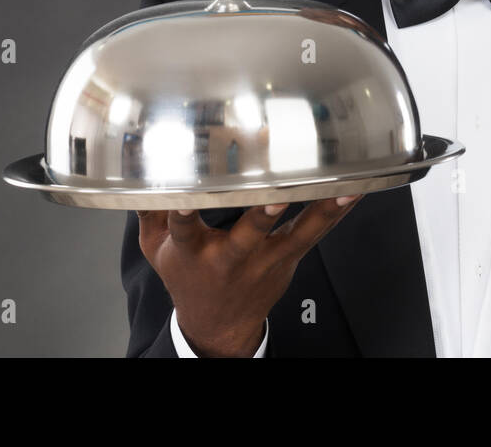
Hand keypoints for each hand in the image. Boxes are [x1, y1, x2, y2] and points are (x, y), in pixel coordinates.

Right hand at [136, 195, 361, 356]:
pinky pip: (316, 234)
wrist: (218, 324)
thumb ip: (150, 208)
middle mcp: (231, 256)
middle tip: (276, 190)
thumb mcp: (157, 249)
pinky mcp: (288, 258)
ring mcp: (264, 259)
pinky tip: (354, 191)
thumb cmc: (188, 277)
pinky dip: (336, 211)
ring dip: (318, 210)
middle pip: (249, 231)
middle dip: (263, 210)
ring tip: (341, 187)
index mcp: (192, 249)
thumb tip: (135, 167)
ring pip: (295, 233)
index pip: (185, 226)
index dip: (186, 209)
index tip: (188, 190)